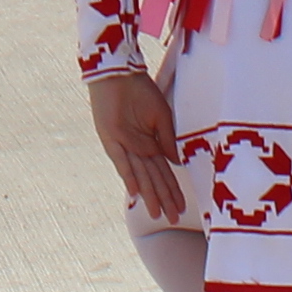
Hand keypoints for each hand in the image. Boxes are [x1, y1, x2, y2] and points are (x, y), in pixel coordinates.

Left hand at [85, 67, 185, 223]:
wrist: (119, 72)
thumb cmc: (140, 89)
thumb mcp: (161, 115)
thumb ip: (168, 139)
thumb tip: (177, 164)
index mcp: (150, 143)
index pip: (163, 172)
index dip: (172, 190)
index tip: (181, 207)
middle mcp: (137, 149)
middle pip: (154, 178)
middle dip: (164, 199)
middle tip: (174, 219)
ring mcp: (124, 146)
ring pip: (141, 175)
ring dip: (150, 194)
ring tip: (158, 214)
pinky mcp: (110, 139)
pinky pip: (121, 161)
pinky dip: (129, 177)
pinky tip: (135, 193)